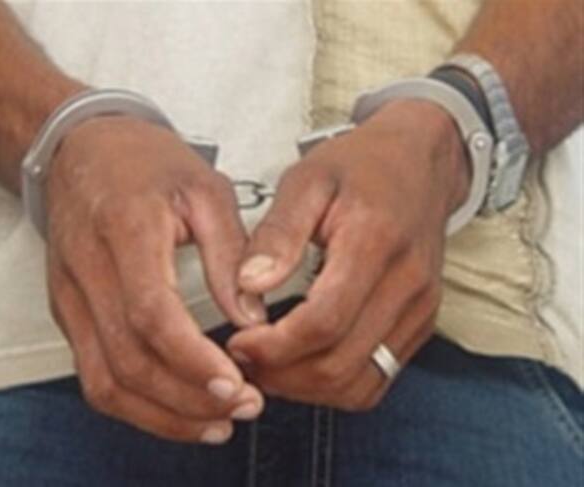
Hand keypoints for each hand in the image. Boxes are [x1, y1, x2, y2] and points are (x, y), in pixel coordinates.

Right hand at [46, 116, 265, 442]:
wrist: (80, 151)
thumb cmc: (146, 163)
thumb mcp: (204, 190)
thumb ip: (231, 254)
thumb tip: (252, 318)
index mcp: (125, 230)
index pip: (151, 313)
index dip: (193, 358)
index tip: (236, 384)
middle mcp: (87, 271)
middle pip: (128, 359)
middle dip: (187, 398)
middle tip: (242, 408)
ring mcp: (70, 297)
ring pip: (105, 381)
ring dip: (161, 414)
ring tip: (215, 423)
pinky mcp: (68, 313)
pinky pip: (93, 376)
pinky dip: (135, 405)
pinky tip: (176, 411)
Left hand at [227, 100, 469, 409]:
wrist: (419, 161)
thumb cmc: (361, 166)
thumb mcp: (307, 180)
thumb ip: (278, 233)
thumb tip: (249, 285)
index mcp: (375, 242)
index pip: (324, 322)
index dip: (274, 346)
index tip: (239, 341)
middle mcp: (407, 284)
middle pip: (340, 364)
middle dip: (282, 374)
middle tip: (245, 358)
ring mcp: (420, 309)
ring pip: (361, 384)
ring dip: (307, 388)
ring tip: (269, 366)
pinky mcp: (421, 323)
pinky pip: (378, 379)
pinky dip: (336, 385)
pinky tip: (305, 365)